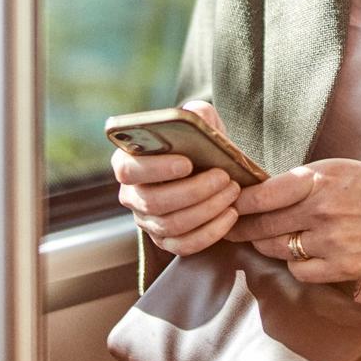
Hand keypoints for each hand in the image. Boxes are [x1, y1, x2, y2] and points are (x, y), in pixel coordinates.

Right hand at [111, 101, 239, 255]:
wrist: (212, 168)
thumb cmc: (199, 144)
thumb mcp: (199, 122)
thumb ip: (196, 114)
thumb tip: (194, 116)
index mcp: (128, 162)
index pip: (128, 170)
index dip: (156, 169)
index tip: (187, 163)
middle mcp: (131, 195)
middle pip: (154, 202)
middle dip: (193, 191)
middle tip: (223, 177)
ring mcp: (146, 221)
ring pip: (171, 225)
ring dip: (207, 209)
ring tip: (232, 192)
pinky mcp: (165, 242)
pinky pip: (184, 245)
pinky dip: (210, 233)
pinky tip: (230, 215)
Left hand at [228, 159, 360, 283]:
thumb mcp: (342, 170)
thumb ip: (304, 182)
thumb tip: (265, 195)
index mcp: (320, 178)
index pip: (261, 195)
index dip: (237, 203)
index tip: (225, 205)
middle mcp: (322, 208)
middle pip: (263, 225)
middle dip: (242, 229)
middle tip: (228, 229)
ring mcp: (332, 241)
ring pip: (278, 249)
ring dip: (269, 246)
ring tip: (268, 240)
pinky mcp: (343, 267)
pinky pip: (301, 272)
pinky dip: (298, 265)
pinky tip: (306, 255)